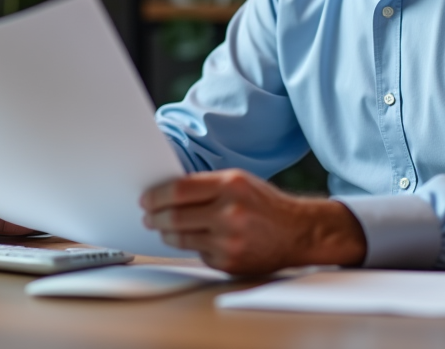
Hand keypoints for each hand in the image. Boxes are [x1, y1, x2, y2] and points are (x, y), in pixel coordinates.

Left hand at [140, 169, 366, 274]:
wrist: (297, 232)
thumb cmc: (264, 205)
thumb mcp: (239, 182)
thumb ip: (206, 185)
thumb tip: (167, 193)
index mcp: (231, 185)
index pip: (179, 190)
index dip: (156, 195)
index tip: (146, 199)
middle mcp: (229, 213)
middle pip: (175, 216)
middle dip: (155, 217)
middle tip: (148, 216)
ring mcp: (229, 240)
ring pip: (181, 238)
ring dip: (167, 233)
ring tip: (163, 228)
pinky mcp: (229, 262)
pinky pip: (198, 253)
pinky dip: (192, 247)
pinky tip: (195, 239)